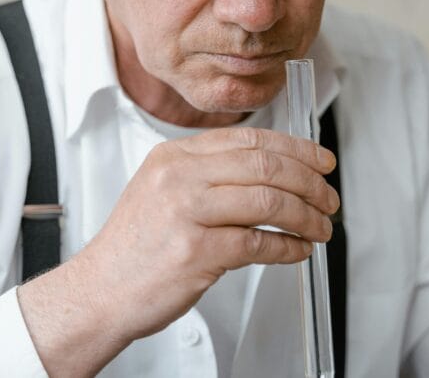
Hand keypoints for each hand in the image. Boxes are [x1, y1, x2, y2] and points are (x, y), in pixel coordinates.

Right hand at [18, 127, 338, 375]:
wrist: (100, 290)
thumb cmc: (136, 247)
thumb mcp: (162, 190)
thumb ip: (209, 174)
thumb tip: (272, 172)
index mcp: (174, 156)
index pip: (250, 139)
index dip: (296, 149)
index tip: (321, 161)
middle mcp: (180, 177)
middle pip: (266, 166)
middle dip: (309, 182)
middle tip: (329, 198)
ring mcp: (187, 212)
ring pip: (270, 202)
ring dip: (306, 216)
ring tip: (320, 227)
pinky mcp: (196, 252)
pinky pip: (260, 244)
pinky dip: (289, 247)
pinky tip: (298, 250)